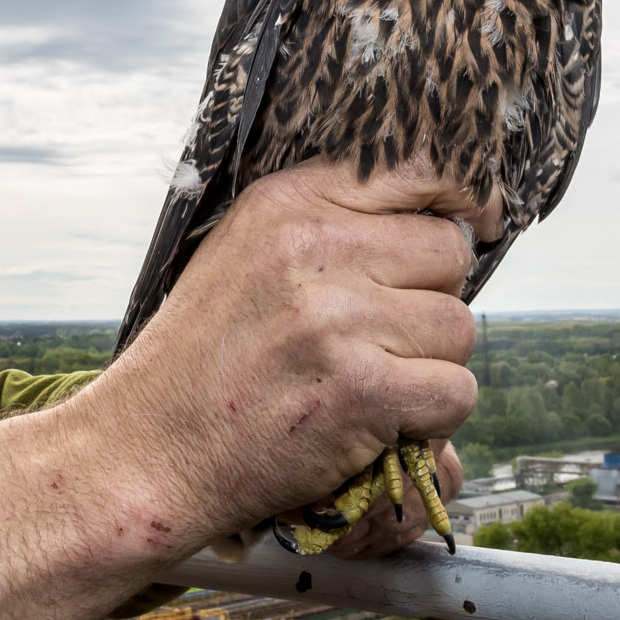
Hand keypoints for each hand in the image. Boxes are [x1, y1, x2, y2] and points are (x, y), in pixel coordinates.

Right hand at [82, 156, 487, 546]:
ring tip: (362, 385)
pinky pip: (454, 394)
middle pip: (447, 253)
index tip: (475, 221)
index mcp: (285, 204)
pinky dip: (428, 422)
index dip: (460, 198)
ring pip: (458, 329)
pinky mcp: (363, 390)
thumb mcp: (242, 257)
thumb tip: (444, 218)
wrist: (145, 451)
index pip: (415, 168)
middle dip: (428, 300)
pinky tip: (370, 425)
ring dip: (429, 367)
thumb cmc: (200, 361)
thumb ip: (325, 225)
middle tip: (376, 341)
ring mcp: (339, 319)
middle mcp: (313, 248)